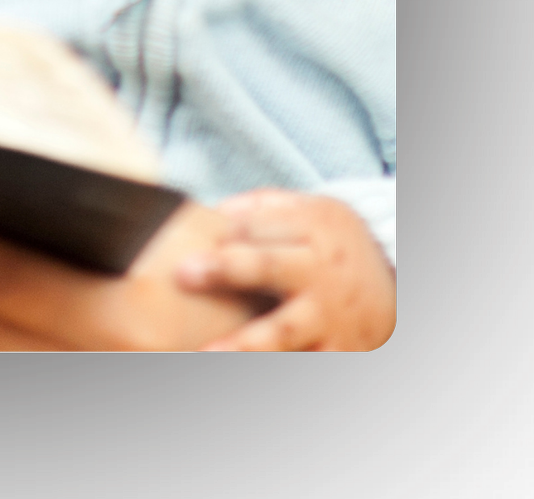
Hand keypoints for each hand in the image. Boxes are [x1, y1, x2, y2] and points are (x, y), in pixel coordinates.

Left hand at [172, 190, 395, 349]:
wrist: (396, 282)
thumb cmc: (333, 243)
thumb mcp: (309, 211)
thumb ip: (261, 209)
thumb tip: (211, 212)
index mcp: (311, 233)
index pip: (256, 228)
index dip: (221, 232)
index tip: (186, 238)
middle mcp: (319, 276)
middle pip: (268, 268)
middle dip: (226, 270)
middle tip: (183, 273)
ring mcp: (329, 319)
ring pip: (284, 331)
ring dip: (245, 343)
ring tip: (207, 352)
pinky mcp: (340, 352)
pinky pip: (306, 364)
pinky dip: (278, 369)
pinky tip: (241, 371)